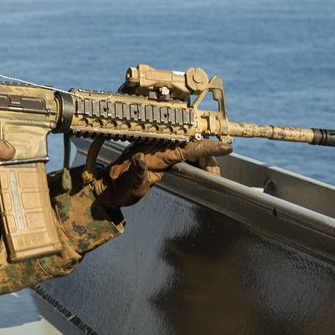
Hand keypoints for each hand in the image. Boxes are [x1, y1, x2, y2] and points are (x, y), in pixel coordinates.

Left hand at [94, 139, 232, 208]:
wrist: (109, 188)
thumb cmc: (119, 188)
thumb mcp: (129, 185)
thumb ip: (137, 173)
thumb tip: (140, 159)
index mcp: (153, 153)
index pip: (185, 148)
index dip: (206, 148)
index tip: (225, 148)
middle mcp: (158, 148)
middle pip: (192, 146)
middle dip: (209, 156)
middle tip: (215, 174)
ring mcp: (160, 151)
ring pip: (190, 149)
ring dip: (204, 159)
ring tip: (210, 174)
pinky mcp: (161, 156)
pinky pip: (184, 153)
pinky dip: (196, 159)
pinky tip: (201, 168)